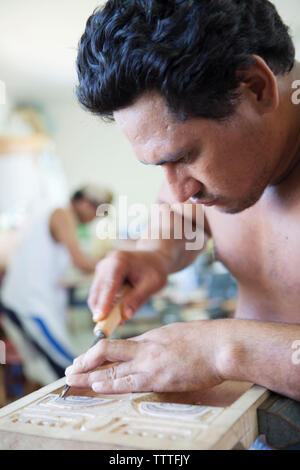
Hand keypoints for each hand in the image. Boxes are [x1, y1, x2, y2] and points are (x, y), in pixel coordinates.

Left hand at [65, 321, 226, 393]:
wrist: (222, 344)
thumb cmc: (206, 341)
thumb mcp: (178, 335)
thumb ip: (160, 343)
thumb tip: (152, 352)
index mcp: (151, 337)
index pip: (117, 345)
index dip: (97, 352)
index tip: (86, 358)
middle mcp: (146, 347)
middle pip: (106, 351)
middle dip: (85, 361)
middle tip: (69, 369)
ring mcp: (151, 362)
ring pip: (112, 368)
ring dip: (89, 375)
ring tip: (72, 380)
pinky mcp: (159, 378)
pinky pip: (128, 382)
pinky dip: (109, 384)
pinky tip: (96, 386)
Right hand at [88, 250, 169, 321]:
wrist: (153, 258)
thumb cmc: (155, 270)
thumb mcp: (153, 284)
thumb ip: (138, 299)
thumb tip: (125, 316)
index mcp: (119, 261)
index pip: (109, 285)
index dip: (104, 303)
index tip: (100, 319)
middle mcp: (106, 264)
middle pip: (97, 291)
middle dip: (101, 311)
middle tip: (109, 329)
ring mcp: (101, 270)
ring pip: (95, 295)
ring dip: (103, 310)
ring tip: (120, 321)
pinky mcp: (101, 277)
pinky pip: (99, 295)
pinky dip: (105, 306)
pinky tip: (118, 314)